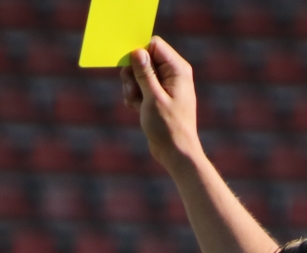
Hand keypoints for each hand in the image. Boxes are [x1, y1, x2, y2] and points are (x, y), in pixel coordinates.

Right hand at [120, 37, 199, 168]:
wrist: (175, 153)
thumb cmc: (168, 127)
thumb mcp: (153, 98)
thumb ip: (144, 73)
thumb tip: (137, 51)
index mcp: (177, 69)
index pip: (154, 45)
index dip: (139, 54)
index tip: (129, 70)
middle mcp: (172, 74)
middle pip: (143, 58)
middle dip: (132, 74)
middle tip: (132, 91)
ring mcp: (165, 85)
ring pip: (138, 74)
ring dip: (131, 88)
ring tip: (136, 104)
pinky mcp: (157, 96)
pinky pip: (139, 87)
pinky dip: (134, 97)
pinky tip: (137, 110)